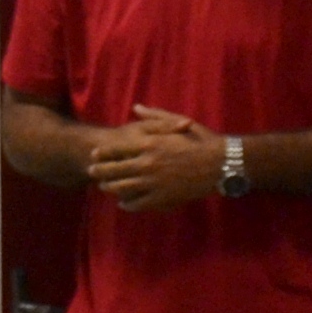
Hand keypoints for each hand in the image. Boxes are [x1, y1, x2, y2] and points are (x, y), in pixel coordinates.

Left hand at [83, 108, 221, 213]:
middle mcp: (147, 163)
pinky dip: (128, 204)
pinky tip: (124, 204)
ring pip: (122, 188)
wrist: (220, 163)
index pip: (117, 149)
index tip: (94, 155)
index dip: (103, 153)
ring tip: (104, 187)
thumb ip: (154, 116)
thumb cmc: (201, 140)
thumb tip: (136, 107)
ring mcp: (153, 182)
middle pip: (114, 170)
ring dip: (111, 188)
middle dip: (100, 171)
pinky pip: (138, 203)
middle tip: (91, 172)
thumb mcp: (177, 121)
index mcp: (149, 144)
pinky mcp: (162, 198)